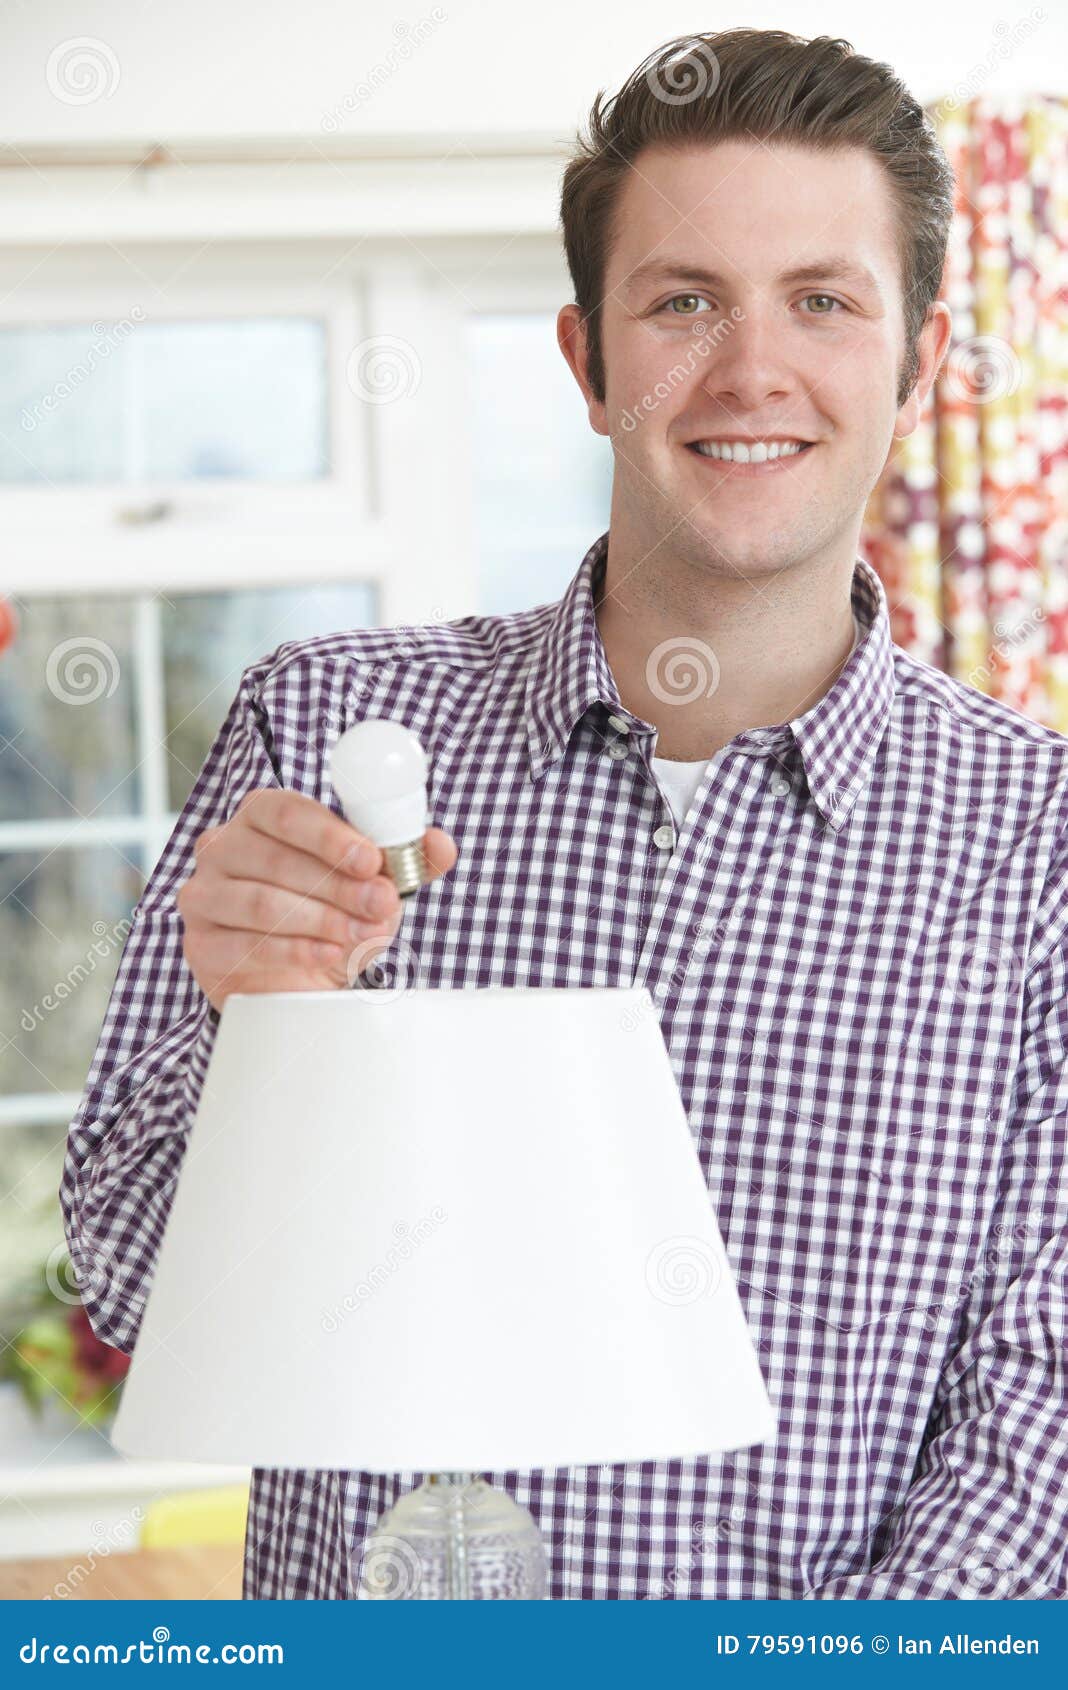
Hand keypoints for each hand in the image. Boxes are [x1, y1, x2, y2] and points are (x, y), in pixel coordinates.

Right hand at [176, 788, 457, 1012]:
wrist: (295, 977)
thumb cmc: (331, 912)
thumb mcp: (373, 884)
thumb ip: (407, 861)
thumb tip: (442, 845)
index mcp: (261, 815)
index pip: (286, 811)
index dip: (330, 835)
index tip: (371, 860)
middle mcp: (223, 847)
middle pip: (275, 859)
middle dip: (336, 884)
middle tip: (380, 904)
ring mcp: (205, 895)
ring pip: (260, 901)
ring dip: (320, 918)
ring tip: (362, 933)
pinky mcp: (202, 944)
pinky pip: (245, 945)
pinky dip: (294, 951)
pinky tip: (329, 955)